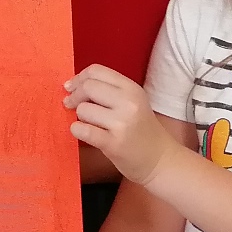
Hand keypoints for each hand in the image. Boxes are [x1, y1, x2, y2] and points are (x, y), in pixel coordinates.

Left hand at [65, 66, 175, 185]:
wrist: (160, 161)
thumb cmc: (141, 130)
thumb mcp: (132, 102)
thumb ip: (107, 90)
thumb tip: (71, 85)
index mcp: (132, 89)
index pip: (96, 70)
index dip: (79, 78)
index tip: (71, 87)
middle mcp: (129, 103)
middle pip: (88, 87)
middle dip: (74, 96)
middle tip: (71, 105)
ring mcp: (122, 123)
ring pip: (83, 109)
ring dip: (79, 117)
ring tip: (90, 124)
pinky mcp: (114, 143)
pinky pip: (82, 130)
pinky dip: (77, 130)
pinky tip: (85, 133)